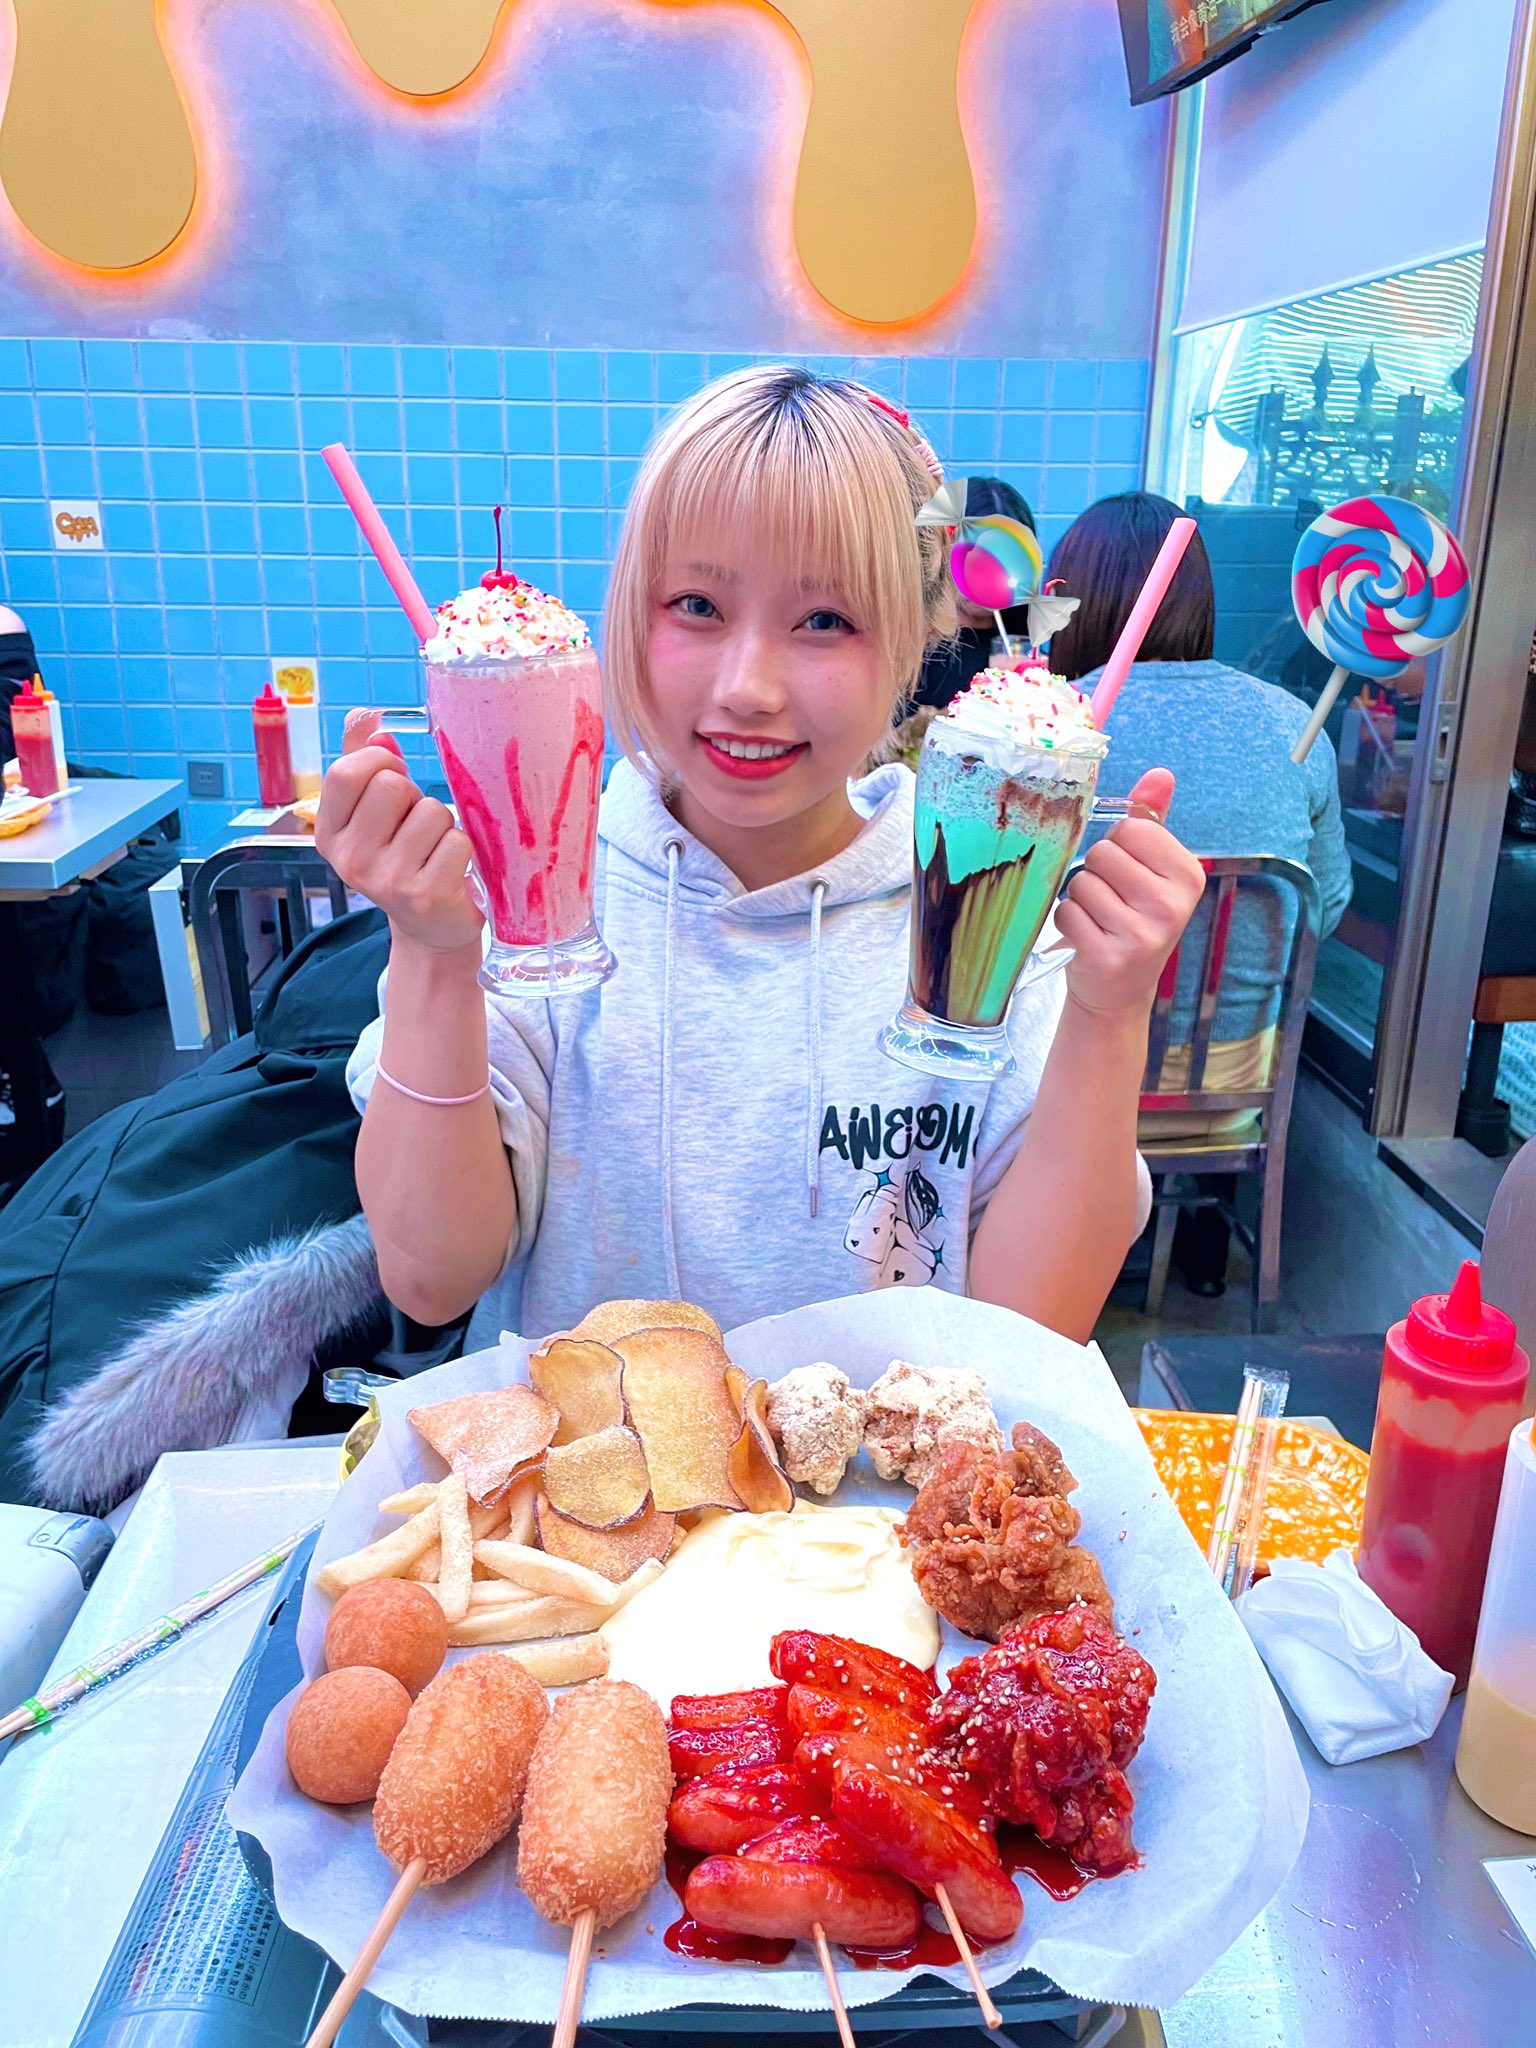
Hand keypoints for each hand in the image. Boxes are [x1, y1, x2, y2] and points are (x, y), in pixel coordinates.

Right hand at [314, 709, 483, 954]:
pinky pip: (457, 841)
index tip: (393, 778)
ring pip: (430, 811)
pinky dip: (463, 848)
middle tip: (415, 825)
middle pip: (391, 785)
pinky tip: (451, 869)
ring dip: (443, 824)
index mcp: (329, 833)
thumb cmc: (404, 857)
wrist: (430, 927)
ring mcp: (386, 880)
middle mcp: (349, 859)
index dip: (379, 762)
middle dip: (414, 795)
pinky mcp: (425, 895)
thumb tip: (366, 717)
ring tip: (434, 850)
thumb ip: (364, 761)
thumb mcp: (373, 813)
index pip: (347, 772)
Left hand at [1055, 769, 1204, 1017]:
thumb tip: (1161, 774)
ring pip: (1081, 884)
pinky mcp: (1109, 957)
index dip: (1118, 846)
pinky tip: (1087, 939)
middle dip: (1096, 873)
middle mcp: (1172, 905)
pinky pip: (1066, 913)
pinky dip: (1067, 923)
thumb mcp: (1151, 871)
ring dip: (1079, 900)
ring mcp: (1142, 934)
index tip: (1128, 873)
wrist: (1119, 993)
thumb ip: (1152, 821)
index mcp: (1189, 875)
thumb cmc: (1132, 921)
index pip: (1130, 829)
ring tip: (1099, 921)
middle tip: (1111, 902)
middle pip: (1103, 854)